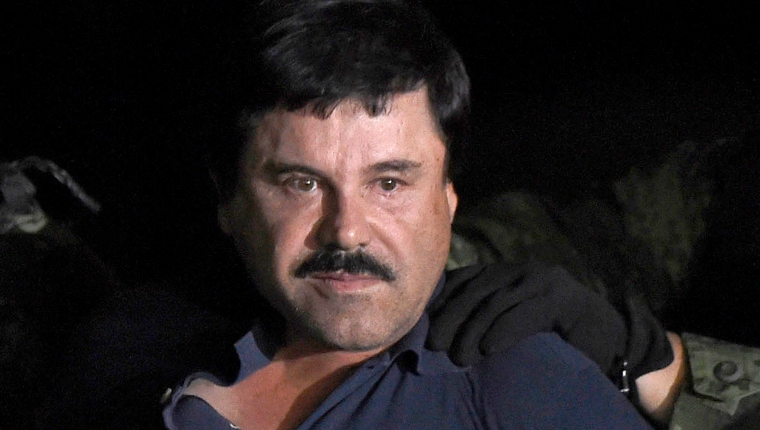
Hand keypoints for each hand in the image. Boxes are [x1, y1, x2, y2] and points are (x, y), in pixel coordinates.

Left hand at [427, 263, 672, 383]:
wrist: (611, 338)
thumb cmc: (555, 335)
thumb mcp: (515, 319)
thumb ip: (487, 315)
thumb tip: (442, 331)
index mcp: (508, 272)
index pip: (466, 279)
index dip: (443, 300)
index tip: (423, 324)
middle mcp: (522, 270)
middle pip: (476, 290)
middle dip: (451, 318)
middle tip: (433, 345)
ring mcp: (544, 280)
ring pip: (496, 303)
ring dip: (473, 331)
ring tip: (459, 357)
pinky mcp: (562, 299)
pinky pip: (526, 313)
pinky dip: (504, 330)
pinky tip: (490, 348)